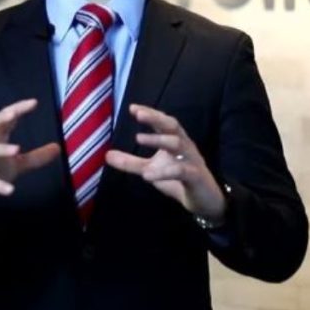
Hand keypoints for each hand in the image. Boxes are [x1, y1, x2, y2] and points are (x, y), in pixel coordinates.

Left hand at [105, 104, 225, 223]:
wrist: (203, 201)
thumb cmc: (177, 180)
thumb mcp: (151, 169)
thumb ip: (131, 163)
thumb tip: (107, 155)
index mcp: (174, 141)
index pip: (163, 122)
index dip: (150, 113)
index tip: (133, 108)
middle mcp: (184, 146)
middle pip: (172, 126)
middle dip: (156, 118)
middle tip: (139, 114)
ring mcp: (191, 160)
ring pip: (179, 143)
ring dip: (159, 139)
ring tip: (138, 138)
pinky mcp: (195, 176)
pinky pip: (181, 171)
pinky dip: (165, 171)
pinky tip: (147, 175)